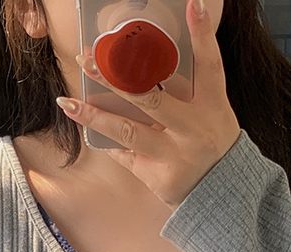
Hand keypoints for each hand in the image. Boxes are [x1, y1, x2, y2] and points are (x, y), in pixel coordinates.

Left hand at [56, 0, 240, 208]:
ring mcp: (175, 155)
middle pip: (150, 98)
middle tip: (89, 58)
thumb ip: (187, 86)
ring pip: (127, 131)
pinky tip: (85, 128)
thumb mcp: (212, 110)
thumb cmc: (210, 141)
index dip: (202, 33)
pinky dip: (106, 141)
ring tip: (68, 102)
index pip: (210, 64)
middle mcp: (194, 129)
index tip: (193, 4)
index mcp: (212, 105)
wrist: (221, 193)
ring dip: (94, 115)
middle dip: (115, 77)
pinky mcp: (159, 176)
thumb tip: (145, 57)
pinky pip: (125, 155)